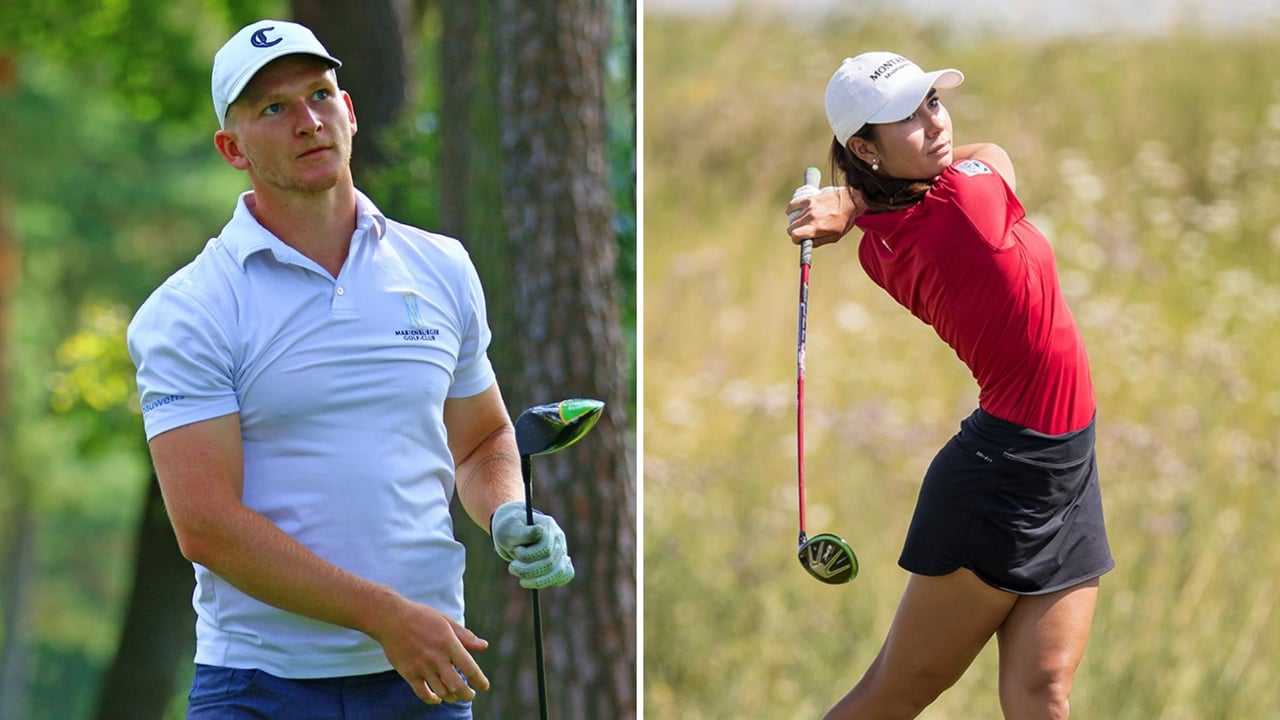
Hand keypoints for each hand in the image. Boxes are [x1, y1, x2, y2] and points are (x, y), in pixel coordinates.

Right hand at [373, 598, 489, 705]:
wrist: (391, 618)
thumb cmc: (421, 617)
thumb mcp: (445, 621)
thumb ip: (465, 636)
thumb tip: (484, 646)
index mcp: (449, 643)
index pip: (470, 668)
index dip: (479, 680)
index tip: (484, 686)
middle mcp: (437, 657)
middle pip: (457, 685)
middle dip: (466, 694)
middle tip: (470, 695)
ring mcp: (422, 667)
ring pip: (441, 691)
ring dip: (451, 697)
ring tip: (455, 696)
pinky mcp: (408, 673)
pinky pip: (422, 693)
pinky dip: (432, 699)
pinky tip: (437, 698)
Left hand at [491, 500, 574, 588]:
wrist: (511, 534)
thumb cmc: (509, 530)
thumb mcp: (510, 530)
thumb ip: (523, 532)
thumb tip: (539, 530)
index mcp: (548, 526)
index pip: (545, 549)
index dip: (528, 555)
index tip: (516, 551)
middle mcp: (559, 538)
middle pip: (550, 563)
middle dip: (527, 570)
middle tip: (512, 567)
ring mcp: (562, 551)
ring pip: (558, 573)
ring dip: (536, 581)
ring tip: (521, 579)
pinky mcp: (561, 562)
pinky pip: (565, 576)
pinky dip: (550, 581)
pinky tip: (535, 580)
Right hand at [785, 185, 861, 247]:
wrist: (850, 201)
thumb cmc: (844, 220)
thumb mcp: (835, 237)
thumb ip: (818, 242)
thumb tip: (806, 244)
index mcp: (817, 228)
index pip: (795, 235)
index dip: (797, 240)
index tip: (802, 240)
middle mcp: (811, 217)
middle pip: (790, 228)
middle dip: (795, 232)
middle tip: (804, 232)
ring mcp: (809, 207)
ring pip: (792, 219)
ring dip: (796, 223)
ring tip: (804, 222)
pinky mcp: (809, 199)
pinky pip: (792, 205)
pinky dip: (791, 211)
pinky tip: (796, 213)